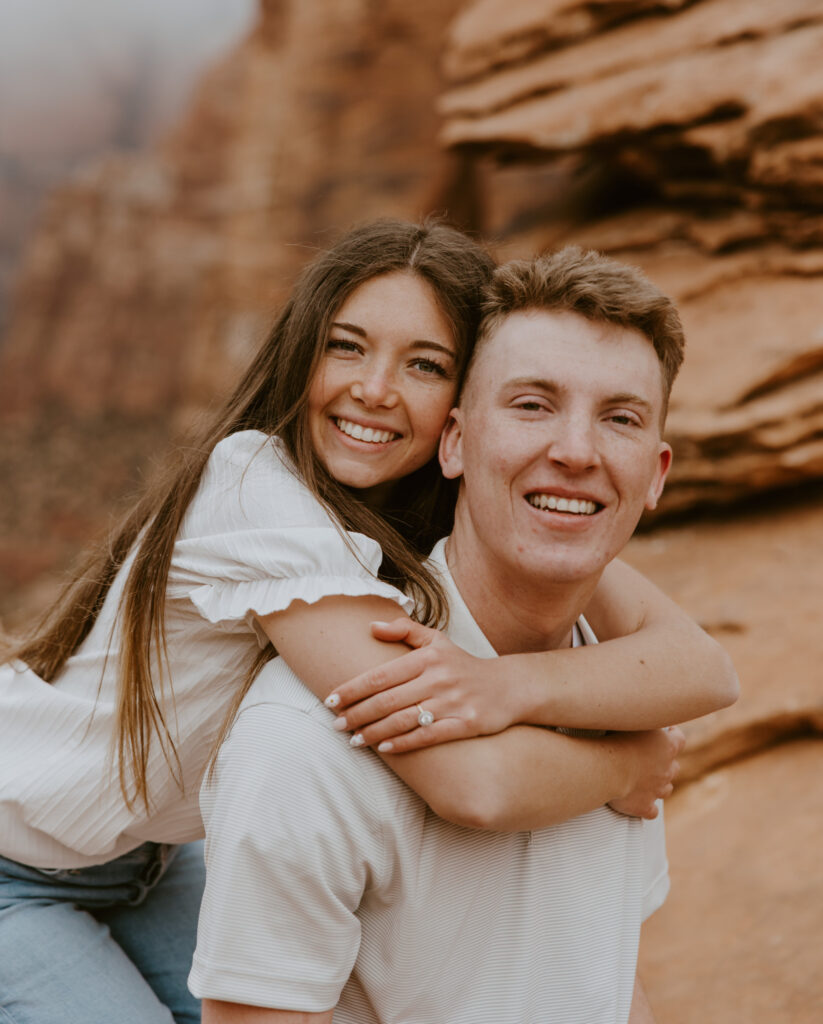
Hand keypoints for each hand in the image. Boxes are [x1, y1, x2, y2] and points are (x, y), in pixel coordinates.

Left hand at [324, 618, 517, 752]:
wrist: (508, 687)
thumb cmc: (463, 664)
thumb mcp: (437, 640)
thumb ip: (404, 630)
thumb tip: (371, 627)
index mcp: (427, 657)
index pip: (381, 675)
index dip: (353, 688)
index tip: (331, 700)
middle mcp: (438, 678)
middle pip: (387, 700)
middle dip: (357, 714)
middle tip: (336, 725)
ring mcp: (452, 702)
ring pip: (403, 720)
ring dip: (374, 732)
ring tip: (353, 740)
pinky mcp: (465, 723)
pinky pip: (429, 736)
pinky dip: (404, 743)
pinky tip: (385, 748)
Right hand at [608, 727, 684, 818]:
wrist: (606, 769)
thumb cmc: (615, 739)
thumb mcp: (630, 720)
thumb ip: (638, 718)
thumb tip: (637, 710)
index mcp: (666, 746)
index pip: (679, 739)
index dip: (674, 735)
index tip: (668, 731)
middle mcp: (666, 769)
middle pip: (674, 767)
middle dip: (665, 763)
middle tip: (650, 758)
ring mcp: (657, 789)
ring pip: (666, 789)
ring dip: (659, 784)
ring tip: (646, 780)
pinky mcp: (644, 806)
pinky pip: (651, 810)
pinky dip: (647, 807)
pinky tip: (640, 803)